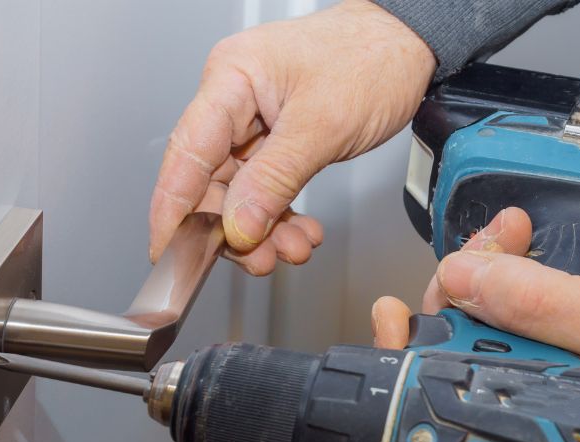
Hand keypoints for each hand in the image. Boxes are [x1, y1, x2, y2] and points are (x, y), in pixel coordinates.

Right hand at [150, 0, 434, 274]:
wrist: (410, 44)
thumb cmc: (371, 57)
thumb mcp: (322, 126)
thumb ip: (274, 180)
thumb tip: (237, 226)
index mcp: (230, 80)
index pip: (186, 155)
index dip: (172, 212)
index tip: (169, 254)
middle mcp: (233, 100)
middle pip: (210, 182)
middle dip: (234, 228)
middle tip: (260, 259)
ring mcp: (253, 121)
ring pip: (239, 192)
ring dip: (263, 229)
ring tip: (292, 247)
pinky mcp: (275, 138)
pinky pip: (264, 188)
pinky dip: (280, 215)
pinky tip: (298, 232)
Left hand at [372, 208, 579, 412]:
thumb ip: (535, 303)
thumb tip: (464, 278)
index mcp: (535, 395)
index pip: (449, 374)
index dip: (413, 340)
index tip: (393, 308)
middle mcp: (534, 377)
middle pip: (457, 333)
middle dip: (456, 282)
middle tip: (480, 248)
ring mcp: (549, 348)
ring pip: (485, 306)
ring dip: (483, 263)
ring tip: (505, 234)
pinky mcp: (565, 320)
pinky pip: (517, 290)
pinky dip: (509, 261)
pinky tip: (516, 239)